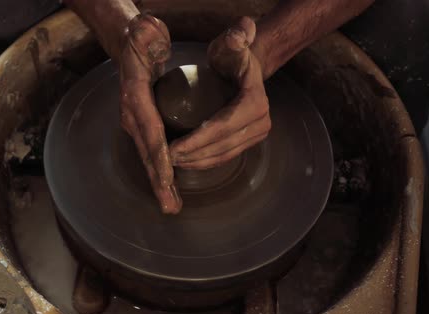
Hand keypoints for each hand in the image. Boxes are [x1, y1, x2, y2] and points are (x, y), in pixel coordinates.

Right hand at [119, 15, 181, 213]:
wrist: (130, 46)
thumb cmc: (142, 39)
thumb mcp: (145, 30)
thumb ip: (148, 33)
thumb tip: (151, 36)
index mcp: (135, 95)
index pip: (149, 128)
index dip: (159, 154)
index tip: (168, 176)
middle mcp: (132, 113)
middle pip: (147, 152)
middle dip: (158, 181)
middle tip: (170, 205)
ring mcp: (135, 122)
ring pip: (149, 157)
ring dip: (159, 183)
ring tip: (171, 205)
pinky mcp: (142, 126)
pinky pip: (152, 152)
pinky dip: (160, 172)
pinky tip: (170, 189)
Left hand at [170, 17, 270, 168]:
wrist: (243, 68)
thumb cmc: (231, 55)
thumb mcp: (232, 43)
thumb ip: (237, 36)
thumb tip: (239, 35)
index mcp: (256, 103)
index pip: (222, 127)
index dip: (197, 141)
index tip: (173, 147)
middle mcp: (261, 123)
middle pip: (222, 146)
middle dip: (193, 156)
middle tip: (166, 158)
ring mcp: (257, 135)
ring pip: (223, 155)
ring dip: (197, 163)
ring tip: (172, 162)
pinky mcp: (249, 142)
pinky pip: (225, 156)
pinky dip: (204, 162)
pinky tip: (185, 161)